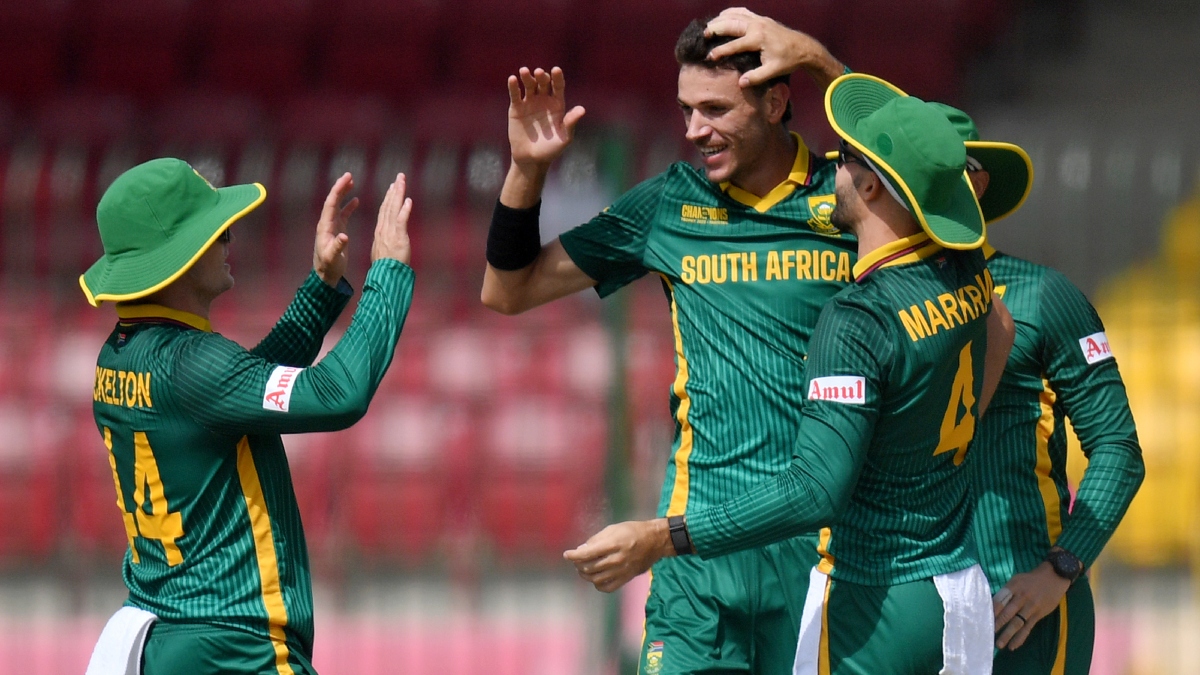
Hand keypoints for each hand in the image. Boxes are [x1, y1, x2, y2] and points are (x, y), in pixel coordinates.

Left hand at [313, 172, 357, 285]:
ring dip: (344, 194)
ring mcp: (332, 226)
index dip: (338, 190)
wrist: (326, 275)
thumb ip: (337, 246)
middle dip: (340, 187)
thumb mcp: (333, 258)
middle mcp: (327, 223)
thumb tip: (345, 236)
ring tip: (352, 182)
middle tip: (350, 175)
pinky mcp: (338, 230)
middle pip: (333, 201)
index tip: (346, 179)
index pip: (331, 203)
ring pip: (338, 205)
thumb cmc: (329, 266)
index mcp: (325, 226)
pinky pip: (343, 214)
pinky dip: (349, 206)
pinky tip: (356, 200)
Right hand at [371, 173, 412, 264]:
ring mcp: (390, 231)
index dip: (388, 197)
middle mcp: (383, 228)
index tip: (392, 187)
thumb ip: (386, 240)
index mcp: (380, 231)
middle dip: (394, 190)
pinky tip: (408, 200)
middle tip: (399, 177)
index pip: (384, 210)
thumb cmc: (385, 266)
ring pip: (394, 208)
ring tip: (402, 181)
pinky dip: (404, 210)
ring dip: (398, 194)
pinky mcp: (398, 237)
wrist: (385, 275)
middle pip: (388, 205)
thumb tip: (390, 236)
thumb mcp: (382, 250)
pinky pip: (401, 220)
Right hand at [507, 66, 585, 169]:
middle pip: (543, 83)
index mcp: (557, 104)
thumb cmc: (551, 150)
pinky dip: (513, 86)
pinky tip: (512, 79)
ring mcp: (529, 102)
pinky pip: (515, 94)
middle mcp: (544, 100)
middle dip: (542, 76)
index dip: (557, 77)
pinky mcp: (516, 108)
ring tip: (524, 71)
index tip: (556, 70)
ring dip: (527, 77)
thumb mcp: (564, 137)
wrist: (531, 159)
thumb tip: (582, 110)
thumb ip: (571, 123)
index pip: (558, 86)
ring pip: (529, 85)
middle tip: (539, 73)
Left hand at [563, 519, 673, 592]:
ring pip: (595, 579)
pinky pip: (607, 587)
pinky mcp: (626, 579)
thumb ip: (596, 540)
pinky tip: (596, 578)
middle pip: (589, 568)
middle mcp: (616, 559)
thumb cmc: (632, 531)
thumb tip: (581, 549)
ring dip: (586, 575)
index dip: (574, 555)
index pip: (587, 554)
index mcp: (613, 544)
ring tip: (584, 569)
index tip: (567, 554)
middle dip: (578, 564)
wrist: (654, 541)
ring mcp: (621, 571)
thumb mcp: (613, 529)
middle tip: (576, 560)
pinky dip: (598, 584)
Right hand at [705, 8, 843, 89]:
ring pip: (735, 15)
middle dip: (716, 28)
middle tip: (704, 35)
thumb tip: (741, 83)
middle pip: (731, 24)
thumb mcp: (773, 71)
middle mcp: (757, 26)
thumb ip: (756, 77)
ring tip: (709, 26)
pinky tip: (723, 16)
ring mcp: (759, 20)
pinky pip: (742, 11)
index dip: (720, 51)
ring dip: (721, 19)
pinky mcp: (761, 18)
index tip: (709, 57)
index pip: (734, 45)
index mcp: (758, 39)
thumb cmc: (788, 60)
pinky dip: (731, 12)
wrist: (803, 47)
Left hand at [992, 561, 1071, 649]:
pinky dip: (1020, 638)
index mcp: (1013, 587)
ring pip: (1017, 623)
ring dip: (1007, 635)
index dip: (991, 611)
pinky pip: (1028, 628)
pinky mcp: (1038, 614)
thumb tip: (992, 605)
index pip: (1000, 600)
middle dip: (997, 624)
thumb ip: (1005, 592)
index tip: (983, 619)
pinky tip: (1013, 645)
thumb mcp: (1016, 580)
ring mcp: (1031, 607)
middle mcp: (1022, 597)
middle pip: (1007, 613)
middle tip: (987, 634)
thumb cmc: (1030, 579)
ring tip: (999, 645)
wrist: (1054, 577)